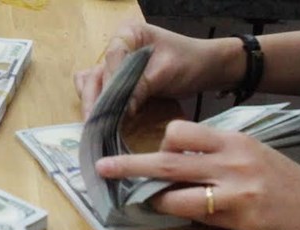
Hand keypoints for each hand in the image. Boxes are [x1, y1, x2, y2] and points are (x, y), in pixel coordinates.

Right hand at [74, 23, 241, 118]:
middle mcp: (117, 48)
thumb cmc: (190, 62)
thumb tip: (121, 112)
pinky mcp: (121, 80)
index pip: (110, 59)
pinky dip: (99, 105)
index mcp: (127, 34)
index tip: (108, 108)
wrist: (207, 69)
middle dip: (93, 99)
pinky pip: (102, 92)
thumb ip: (140, 88)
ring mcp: (116, 65)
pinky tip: (97, 120)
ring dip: (92, 104)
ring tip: (93, 126)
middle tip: (92, 123)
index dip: (108, 85)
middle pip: (96, 74)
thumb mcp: (164, 73)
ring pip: (94, 84)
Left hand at [95, 120, 299, 229]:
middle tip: (102, 168)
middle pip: (167, 158)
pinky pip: (196, 217)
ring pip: (175, 192)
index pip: (181, 131)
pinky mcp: (241, 217)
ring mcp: (237, 189)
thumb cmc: (286, 185)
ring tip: (149, 203)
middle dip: (129, 164)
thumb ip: (215, 159)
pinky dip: (181, 217)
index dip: (159, 144)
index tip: (149, 154)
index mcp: (234, 139)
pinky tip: (183, 217)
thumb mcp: (253, 159)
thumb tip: (171, 169)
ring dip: (155, 200)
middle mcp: (233, 159)